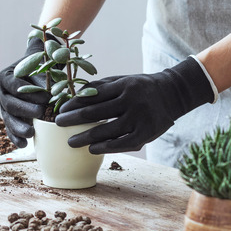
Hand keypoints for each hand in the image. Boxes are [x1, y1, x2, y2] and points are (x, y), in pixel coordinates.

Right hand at [0, 37, 49, 147]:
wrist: (35, 71)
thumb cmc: (40, 65)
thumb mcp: (42, 62)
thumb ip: (46, 67)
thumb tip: (56, 80)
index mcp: (5, 77)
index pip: (14, 85)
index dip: (28, 92)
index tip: (45, 97)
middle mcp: (1, 92)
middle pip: (10, 104)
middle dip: (25, 110)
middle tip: (40, 113)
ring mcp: (4, 107)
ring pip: (8, 119)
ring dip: (18, 127)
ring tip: (31, 134)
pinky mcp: (9, 118)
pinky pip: (10, 129)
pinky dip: (16, 137)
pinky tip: (25, 144)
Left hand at [55, 57, 215, 153]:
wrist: (172, 94)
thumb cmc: (140, 88)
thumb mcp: (122, 80)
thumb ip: (101, 87)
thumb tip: (74, 97)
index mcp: (124, 85)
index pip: (92, 95)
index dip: (74, 104)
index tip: (60, 110)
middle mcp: (132, 100)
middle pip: (95, 113)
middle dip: (73, 120)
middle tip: (58, 125)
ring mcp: (140, 118)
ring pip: (107, 131)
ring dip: (85, 137)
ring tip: (71, 142)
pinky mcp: (147, 133)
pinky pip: (122, 144)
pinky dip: (106, 147)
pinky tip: (92, 149)